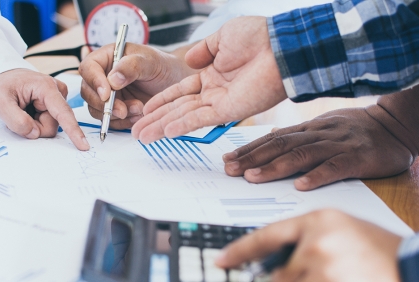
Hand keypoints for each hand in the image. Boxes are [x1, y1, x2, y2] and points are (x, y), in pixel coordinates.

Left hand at [0, 68, 88, 150]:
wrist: (2, 75)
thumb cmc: (1, 84)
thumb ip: (16, 121)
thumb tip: (34, 134)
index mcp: (45, 87)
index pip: (63, 113)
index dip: (73, 130)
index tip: (83, 145)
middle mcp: (57, 91)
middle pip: (52, 125)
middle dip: (34, 127)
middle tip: (17, 114)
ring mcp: (58, 98)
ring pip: (50, 126)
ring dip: (34, 124)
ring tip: (22, 109)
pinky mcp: (56, 104)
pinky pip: (48, 122)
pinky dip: (35, 121)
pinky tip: (28, 110)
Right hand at [79, 43, 194, 128]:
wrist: (174, 84)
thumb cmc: (162, 67)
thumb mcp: (150, 61)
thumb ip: (132, 66)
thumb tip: (112, 79)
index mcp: (107, 57)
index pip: (89, 68)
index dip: (94, 81)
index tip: (107, 94)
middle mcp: (103, 76)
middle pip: (88, 92)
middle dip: (104, 104)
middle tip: (123, 110)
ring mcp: (107, 95)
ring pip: (96, 109)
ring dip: (115, 115)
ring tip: (138, 108)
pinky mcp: (114, 110)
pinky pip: (109, 121)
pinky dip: (121, 122)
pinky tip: (137, 116)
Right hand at [131, 16, 286, 143]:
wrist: (281, 47)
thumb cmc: (259, 37)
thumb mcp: (223, 37)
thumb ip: (203, 50)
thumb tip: (189, 60)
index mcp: (212, 74)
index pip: (180, 91)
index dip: (162, 101)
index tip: (146, 109)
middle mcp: (213, 91)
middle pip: (177, 108)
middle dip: (155, 119)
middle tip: (137, 131)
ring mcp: (219, 102)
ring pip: (183, 116)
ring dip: (161, 126)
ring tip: (142, 136)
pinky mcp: (228, 110)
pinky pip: (199, 119)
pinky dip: (181, 125)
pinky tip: (165, 131)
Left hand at [216, 209, 401, 281]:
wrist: (410, 264)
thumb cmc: (375, 247)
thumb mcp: (338, 229)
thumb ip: (304, 237)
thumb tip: (274, 256)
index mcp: (316, 221)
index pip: (266, 236)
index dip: (240, 250)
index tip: (221, 260)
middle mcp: (316, 243)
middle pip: (276, 273)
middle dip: (283, 280)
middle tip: (308, 274)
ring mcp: (324, 269)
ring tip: (331, 274)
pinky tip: (335, 277)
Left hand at [222, 108, 413, 190]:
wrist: (395, 125)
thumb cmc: (356, 128)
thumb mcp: (323, 127)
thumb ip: (298, 136)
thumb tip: (269, 138)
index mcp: (309, 129)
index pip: (272, 139)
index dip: (249, 149)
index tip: (227, 160)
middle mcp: (318, 134)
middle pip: (280, 146)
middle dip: (252, 158)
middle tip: (230, 170)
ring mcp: (338, 145)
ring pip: (302, 155)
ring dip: (275, 167)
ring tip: (253, 177)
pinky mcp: (358, 158)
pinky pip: (335, 167)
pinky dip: (317, 175)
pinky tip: (301, 185)